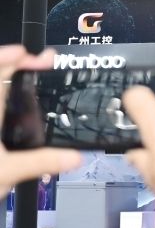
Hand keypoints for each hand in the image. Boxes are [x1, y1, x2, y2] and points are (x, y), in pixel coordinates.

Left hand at [0, 46, 81, 199]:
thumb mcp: (7, 172)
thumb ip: (43, 162)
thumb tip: (73, 156)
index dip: (13, 57)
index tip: (34, 55)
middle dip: (17, 68)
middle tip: (41, 64)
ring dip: (11, 88)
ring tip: (32, 85)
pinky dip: (5, 109)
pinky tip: (17, 117)